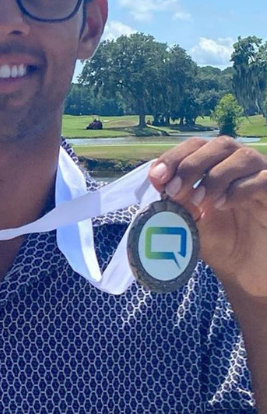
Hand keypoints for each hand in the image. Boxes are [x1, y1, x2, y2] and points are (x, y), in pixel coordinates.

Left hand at [149, 136, 266, 297]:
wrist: (242, 269)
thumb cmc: (216, 240)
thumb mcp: (188, 220)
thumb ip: (175, 199)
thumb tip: (156, 177)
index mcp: (216, 164)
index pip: (196, 145)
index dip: (175, 156)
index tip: (157, 177)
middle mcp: (240, 165)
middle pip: (220, 144)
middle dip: (192, 165)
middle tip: (174, 190)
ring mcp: (261, 177)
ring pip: (243, 157)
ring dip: (215, 176)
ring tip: (198, 201)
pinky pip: (263, 180)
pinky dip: (239, 189)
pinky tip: (221, 205)